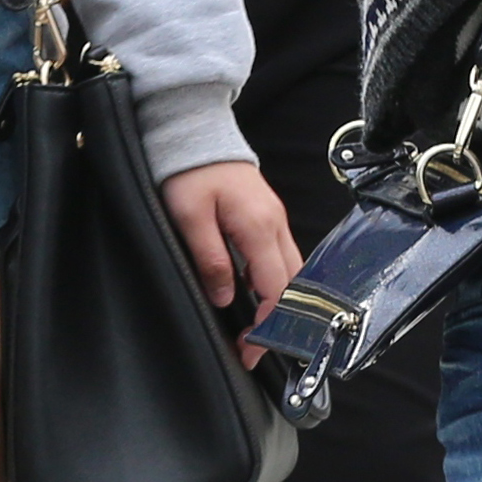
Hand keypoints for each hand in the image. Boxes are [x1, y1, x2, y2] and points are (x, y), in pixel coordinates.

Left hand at [163, 159, 301, 355]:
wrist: (194, 133)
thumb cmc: (189, 171)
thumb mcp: (188, 216)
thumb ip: (210, 258)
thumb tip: (225, 297)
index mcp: (258, 226)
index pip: (276, 288)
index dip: (268, 324)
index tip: (250, 348)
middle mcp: (275, 224)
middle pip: (292, 284)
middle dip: (278, 321)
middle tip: (253, 348)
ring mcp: (275, 220)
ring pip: (291, 272)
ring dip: (279, 303)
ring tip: (256, 329)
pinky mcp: (268, 217)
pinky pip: (280, 257)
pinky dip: (273, 282)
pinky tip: (254, 295)